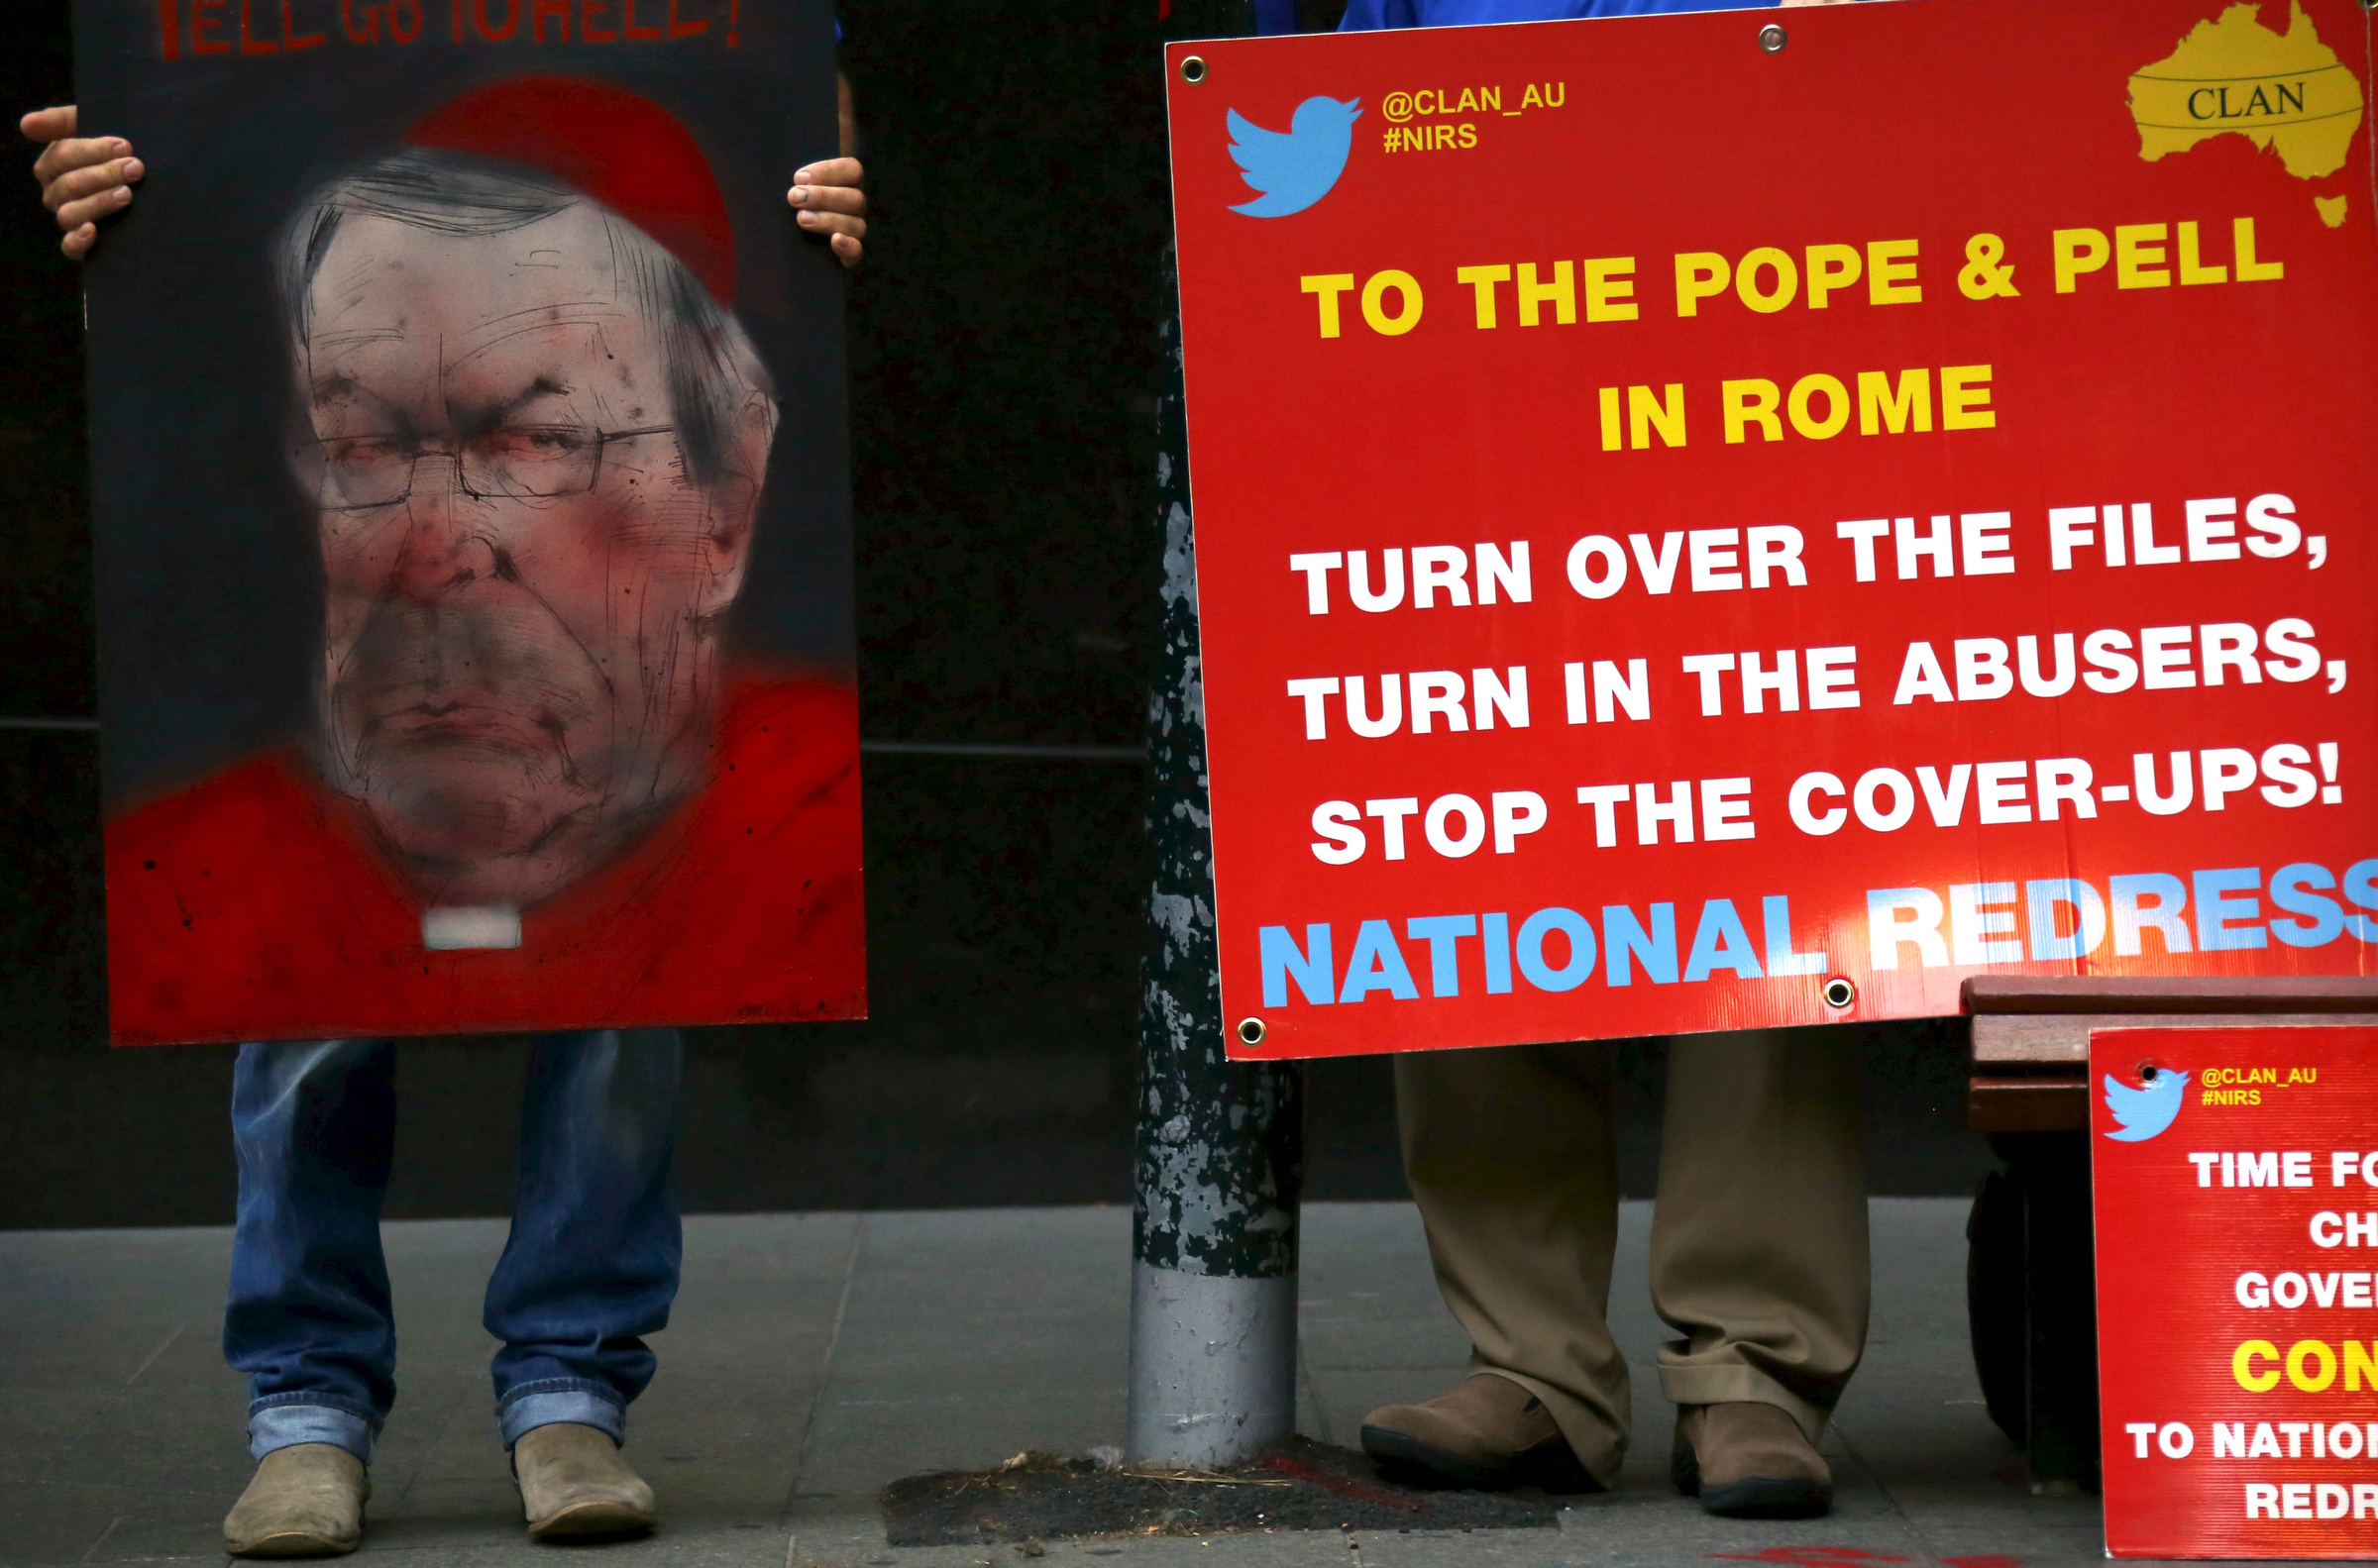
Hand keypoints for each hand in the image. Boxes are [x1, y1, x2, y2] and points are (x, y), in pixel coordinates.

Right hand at [22, 105, 142, 260]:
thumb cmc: (118, 151)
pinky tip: (92, 231)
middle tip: (135, 168)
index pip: (62, 156)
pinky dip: (77, 241)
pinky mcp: (82, 244)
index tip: (125, 146)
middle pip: (68, 184)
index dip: (93, 150)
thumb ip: (61, 120)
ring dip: (98, 202)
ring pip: (69, 213)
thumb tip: (26, 124)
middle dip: (104, 174)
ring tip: (127, 194)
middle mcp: (56, 193)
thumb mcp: (93, 126)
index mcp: (55, 165)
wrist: (149, 182)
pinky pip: (70, 248)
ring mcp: (69, 218)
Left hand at [788, 155, 864, 268]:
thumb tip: (799, 180)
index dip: (828, 171)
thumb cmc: (789, 209)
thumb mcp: (795, 192)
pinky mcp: (849, 256)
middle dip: (822, 197)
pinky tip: (835, 240)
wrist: (779, 251)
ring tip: (802, 219)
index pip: (852, 170)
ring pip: (856, 224)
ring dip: (828, 220)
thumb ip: (801, 184)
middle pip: (855, 198)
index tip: (799, 178)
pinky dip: (849, 246)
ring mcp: (855, 232)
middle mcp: (855, 208)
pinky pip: (857, 251)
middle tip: (794, 198)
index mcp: (847, 185)